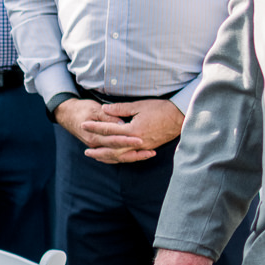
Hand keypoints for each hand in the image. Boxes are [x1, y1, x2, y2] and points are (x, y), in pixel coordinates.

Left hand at [58, 97, 183, 163]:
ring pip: (121, 156)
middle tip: (85, 151)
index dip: (95, 126)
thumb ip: (120, 109)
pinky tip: (114, 159)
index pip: (109, 129)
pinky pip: (130, 157)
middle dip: (98, 149)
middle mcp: (136, 142)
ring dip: (107, 157)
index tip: (84, 125)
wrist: (179, 117)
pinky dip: (120, 159)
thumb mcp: (139, 106)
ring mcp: (142, 148)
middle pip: (112, 148)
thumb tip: (104, 110)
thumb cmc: (160, 109)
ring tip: (97, 158)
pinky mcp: (147, 149)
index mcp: (132, 130)